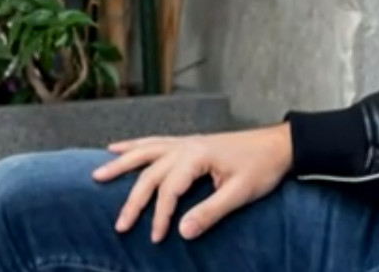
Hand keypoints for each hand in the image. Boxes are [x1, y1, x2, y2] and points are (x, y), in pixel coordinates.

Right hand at [91, 123, 292, 242]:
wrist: (280, 144)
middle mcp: (188, 145)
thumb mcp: (239, 193)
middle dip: (134, 199)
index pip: (169, 189)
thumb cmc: (262, 167)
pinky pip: (156, 142)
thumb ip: (210, 212)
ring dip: (122, 163)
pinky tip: (119, 147)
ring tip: (98, 174)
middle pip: (151, 172)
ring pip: (147, 151)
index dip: (161, 215)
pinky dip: (136, 145)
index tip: (158, 237)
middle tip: (120, 226)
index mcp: (198, 156)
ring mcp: (188, 141)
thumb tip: (181, 231)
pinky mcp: (192, 142)